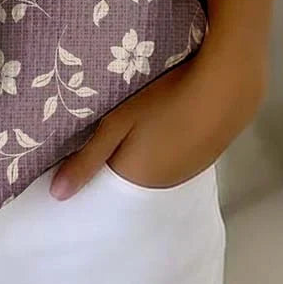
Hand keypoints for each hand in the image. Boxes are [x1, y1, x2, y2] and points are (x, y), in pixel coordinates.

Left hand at [48, 41, 266, 200]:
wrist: (226, 87)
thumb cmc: (163, 100)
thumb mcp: (117, 123)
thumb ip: (87, 159)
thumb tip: (56, 195)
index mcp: (134, 179)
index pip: (102, 181)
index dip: (89, 162)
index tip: (74, 144)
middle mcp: (159, 186)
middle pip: (126, 173)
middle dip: (114, 154)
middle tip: (107, 124)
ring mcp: (185, 173)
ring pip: (150, 164)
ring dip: (140, 148)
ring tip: (135, 119)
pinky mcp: (202, 159)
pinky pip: (171, 158)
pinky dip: (162, 143)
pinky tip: (162, 120)